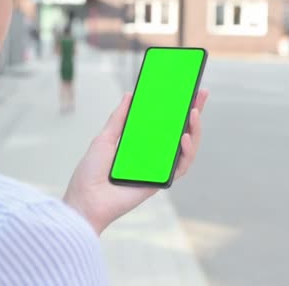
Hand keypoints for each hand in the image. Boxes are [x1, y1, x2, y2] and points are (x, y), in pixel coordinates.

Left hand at [64, 89, 208, 234]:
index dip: (178, 107)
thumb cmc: (91, 172)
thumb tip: (130, 95)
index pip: (164, 123)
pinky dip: (186, 151)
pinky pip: (181, 166)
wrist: (86, 199)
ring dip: (195, 130)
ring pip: (187, 148)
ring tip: (194, 112)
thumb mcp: (105, 138)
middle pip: (181, 132)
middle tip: (202, 93)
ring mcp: (159, 167)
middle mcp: (153, 155)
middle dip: (195, 112)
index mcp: (140, 143)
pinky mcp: (162, 180)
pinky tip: (184, 138)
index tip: (189, 88)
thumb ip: (119, 118)